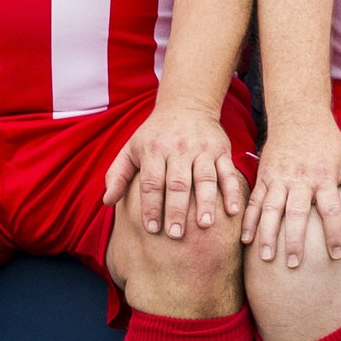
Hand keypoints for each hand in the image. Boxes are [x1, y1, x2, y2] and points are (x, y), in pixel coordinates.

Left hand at [105, 101, 242, 241]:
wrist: (187, 104)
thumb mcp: (130, 149)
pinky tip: (233, 210)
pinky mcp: (221, 149)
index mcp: (154, 149)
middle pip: (178, 183)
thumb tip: (107, 202)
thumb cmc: (154, 134)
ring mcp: (202, 149)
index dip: (151, 206)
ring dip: (206, 203)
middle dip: (176, 210)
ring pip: (205, 178)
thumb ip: (117, 175)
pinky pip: (228, 172)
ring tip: (204, 225)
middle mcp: (178, 148)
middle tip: (175, 235)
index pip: (152, 182)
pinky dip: (232, 191)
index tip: (151, 229)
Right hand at [240, 113, 340, 268]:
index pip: (331, 210)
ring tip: (265, 258)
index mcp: (325, 177)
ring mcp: (279, 177)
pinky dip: (249, 220)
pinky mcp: (264, 175)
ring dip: (267, 234)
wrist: (299, 116)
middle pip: (297, 212)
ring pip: (271, 208)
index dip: (334, 233)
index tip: (336, 255)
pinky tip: (246, 240)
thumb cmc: (329, 144)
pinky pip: (255, 201)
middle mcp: (300, 178)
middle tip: (294, 264)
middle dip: (294, 239)